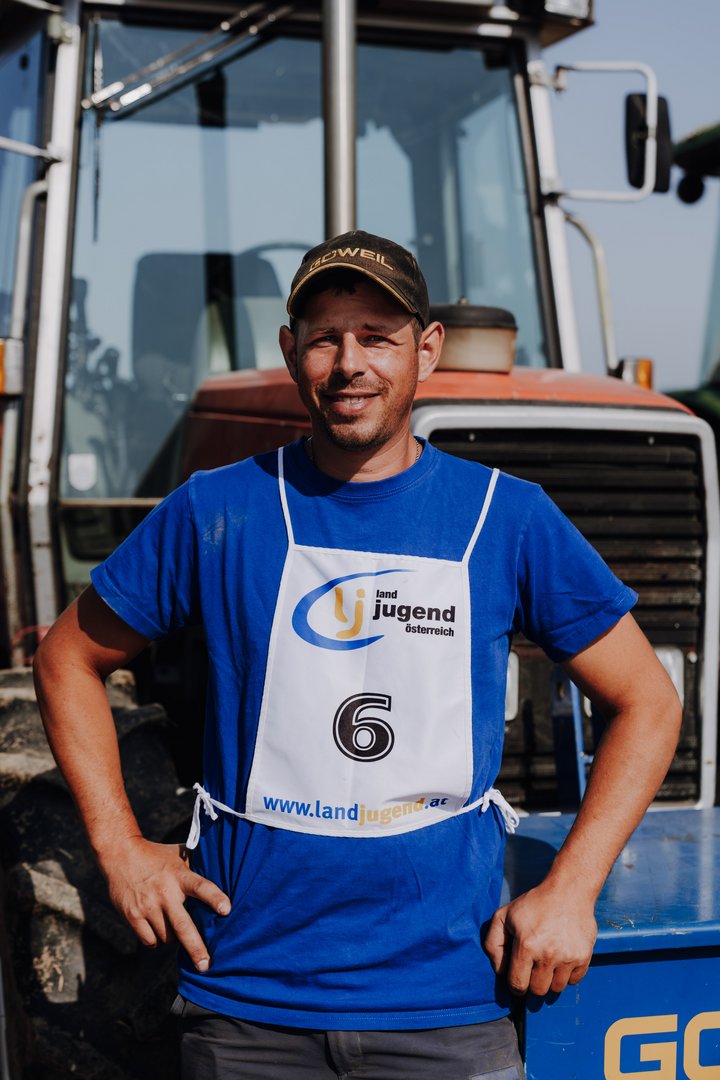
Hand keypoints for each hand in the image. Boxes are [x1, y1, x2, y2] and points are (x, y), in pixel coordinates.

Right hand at [100, 836, 230, 971]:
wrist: (121, 854)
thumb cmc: (158, 856)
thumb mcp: (179, 855)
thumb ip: (197, 864)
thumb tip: (225, 868)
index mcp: (180, 875)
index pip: (201, 886)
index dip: (214, 898)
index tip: (227, 910)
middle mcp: (165, 892)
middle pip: (183, 925)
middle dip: (196, 948)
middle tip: (206, 966)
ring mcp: (147, 905)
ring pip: (167, 937)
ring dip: (174, 940)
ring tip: (176, 930)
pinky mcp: (132, 915)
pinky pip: (149, 940)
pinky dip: (157, 941)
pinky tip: (159, 932)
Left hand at [484, 882, 596, 995]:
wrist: (568, 891)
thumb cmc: (534, 904)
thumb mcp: (504, 915)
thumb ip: (493, 943)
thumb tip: (500, 970)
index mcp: (526, 946)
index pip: (517, 985)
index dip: (515, 985)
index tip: (518, 977)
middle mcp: (548, 955)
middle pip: (538, 991)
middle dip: (532, 983)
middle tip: (533, 967)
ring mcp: (568, 958)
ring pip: (556, 989)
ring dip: (550, 980)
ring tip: (547, 961)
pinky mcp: (584, 957)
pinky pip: (573, 981)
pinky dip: (567, 975)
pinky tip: (561, 958)